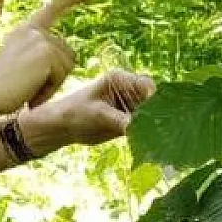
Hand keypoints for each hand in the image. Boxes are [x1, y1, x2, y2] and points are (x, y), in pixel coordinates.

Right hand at [0, 0, 77, 113]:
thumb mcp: (20, 62)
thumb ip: (40, 54)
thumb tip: (69, 57)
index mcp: (26, 29)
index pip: (52, 9)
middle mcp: (34, 30)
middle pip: (68, 54)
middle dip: (56, 76)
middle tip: (32, 89)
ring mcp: (41, 39)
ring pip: (67, 67)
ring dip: (52, 85)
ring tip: (29, 91)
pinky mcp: (46, 52)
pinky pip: (61, 76)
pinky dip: (48, 90)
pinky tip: (30, 95)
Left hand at [23, 69, 154, 150]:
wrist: (62, 127)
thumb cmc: (75, 114)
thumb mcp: (99, 116)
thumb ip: (123, 121)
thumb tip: (143, 128)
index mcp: (120, 79)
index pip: (147, 86)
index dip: (156, 100)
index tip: (158, 117)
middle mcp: (128, 89)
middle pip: (154, 100)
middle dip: (158, 114)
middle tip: (159, 131)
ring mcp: (130, 105)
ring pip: (152, 114)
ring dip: (155, 125)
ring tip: (156, 138)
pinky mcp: (130, 119)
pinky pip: (145, 126)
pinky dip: (148, 134)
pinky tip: (150, 142)